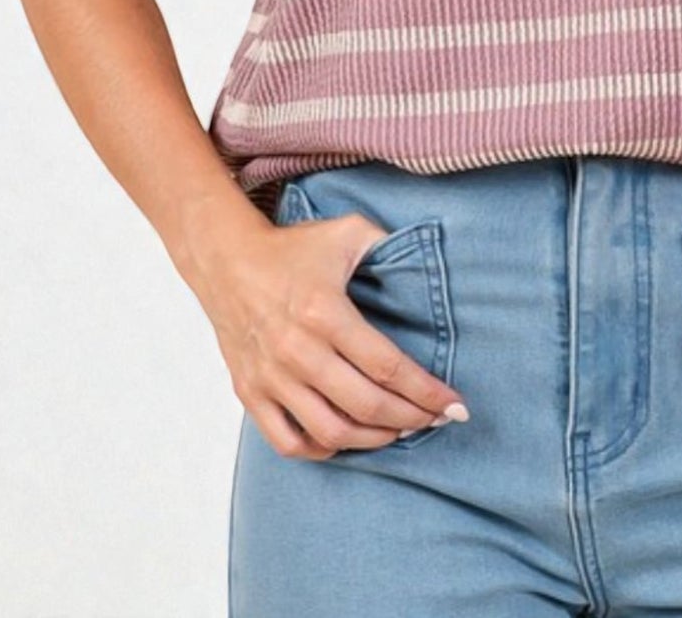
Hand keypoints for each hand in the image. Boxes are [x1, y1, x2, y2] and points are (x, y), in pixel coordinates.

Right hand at [192, 210, 470, 458]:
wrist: (225, 260)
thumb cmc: (291, 248)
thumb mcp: (346, 232)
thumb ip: (388, 243)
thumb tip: (425, 262)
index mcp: (325, 312)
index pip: (387, 367)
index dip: (426, 392)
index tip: (455, 406)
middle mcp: (298, 350)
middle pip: (366, 405)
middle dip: (411, 419)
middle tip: (435, 420)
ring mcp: (271, 376)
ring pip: (331, 431)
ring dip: (373, 439)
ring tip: (398, 431)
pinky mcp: (250, 392)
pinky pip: (288, 441)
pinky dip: (321, 449)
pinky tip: (346, 438)